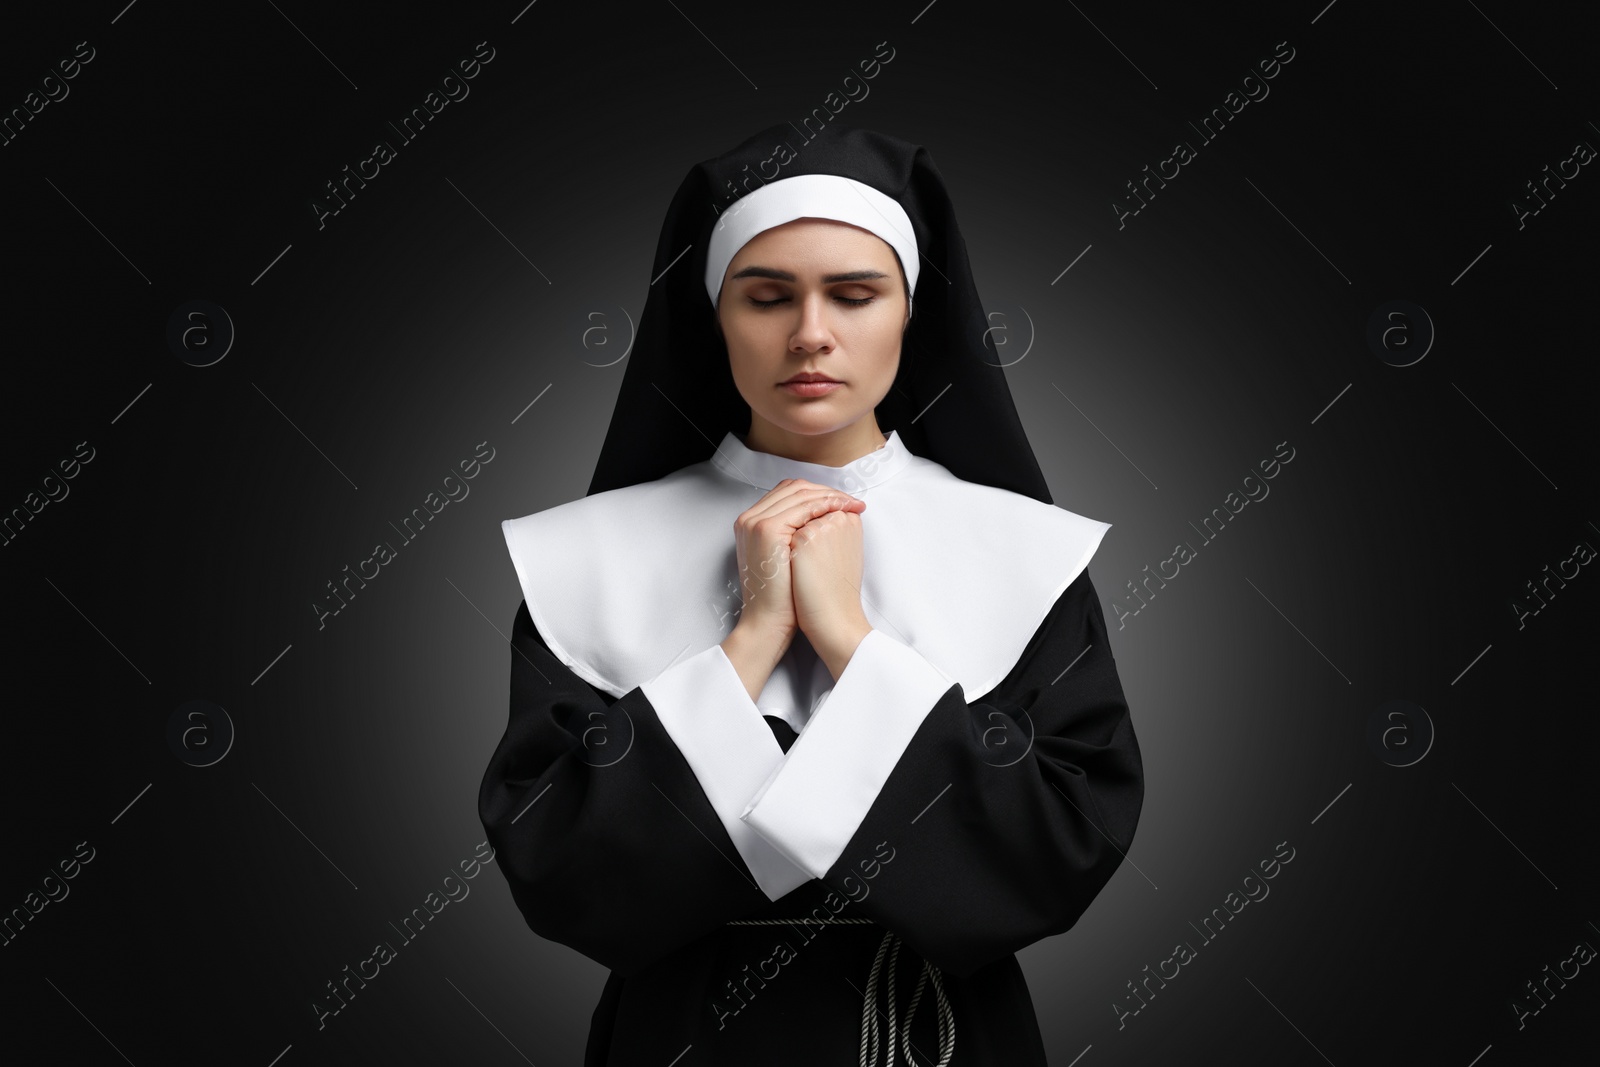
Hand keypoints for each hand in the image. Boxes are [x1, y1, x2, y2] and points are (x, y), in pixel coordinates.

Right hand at [729, 479, 865, 652]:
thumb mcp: (785, 557)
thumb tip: (824, 517)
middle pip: (793, 488)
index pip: (788, 493)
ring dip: (831, 496)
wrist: (769, 621)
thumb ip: (794, 534)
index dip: (818, 493)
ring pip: (800, 493)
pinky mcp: (767, 529)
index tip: (843, 502)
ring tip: (853, 505)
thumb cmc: (782, 596)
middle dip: (827, 491)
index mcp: (751, 523)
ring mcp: (755, 521)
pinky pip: (803, 506)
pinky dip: (827, 504)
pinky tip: (843, 511)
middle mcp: (749, 518)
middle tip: (852, 501)